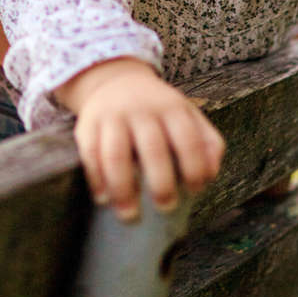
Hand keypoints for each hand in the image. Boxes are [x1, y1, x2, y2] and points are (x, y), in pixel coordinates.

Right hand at [58, 58, 224, 222]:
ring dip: (123, 189)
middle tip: (166, 208)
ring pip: (116, 155)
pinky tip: (104, 199)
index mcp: (171, 108)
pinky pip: (90, 155)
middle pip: (153, 149)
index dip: (194, 168)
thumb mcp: (187, 114)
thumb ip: (207, 141)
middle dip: (161, 184)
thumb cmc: (158, 109)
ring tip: (130, 215)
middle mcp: (141, 110)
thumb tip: (210, 175)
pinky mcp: (87, 125)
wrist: (115, 80)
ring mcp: (112, 117)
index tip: (194, 191)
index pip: (188, 140)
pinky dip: (96, 179)